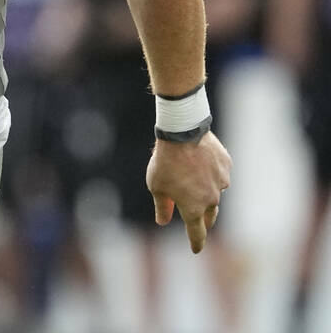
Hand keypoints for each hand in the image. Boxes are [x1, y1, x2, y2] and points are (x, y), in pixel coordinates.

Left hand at [145, 130, 231, 252]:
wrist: (183, 133)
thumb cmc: (165, 162)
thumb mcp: (156, 186)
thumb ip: (162, 206)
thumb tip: (162, 221)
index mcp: (193, 208)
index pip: (196, 232)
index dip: (196, 242)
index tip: (196, 249)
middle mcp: (211, 199)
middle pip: (209, 215)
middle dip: (204, 220)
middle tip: (200, 222)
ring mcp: (221, 182)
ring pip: (215, 192)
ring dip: (206, 191)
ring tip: (193, 179)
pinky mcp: (226, 167)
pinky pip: (219, 174)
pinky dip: (211, 173)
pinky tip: (201, 163)